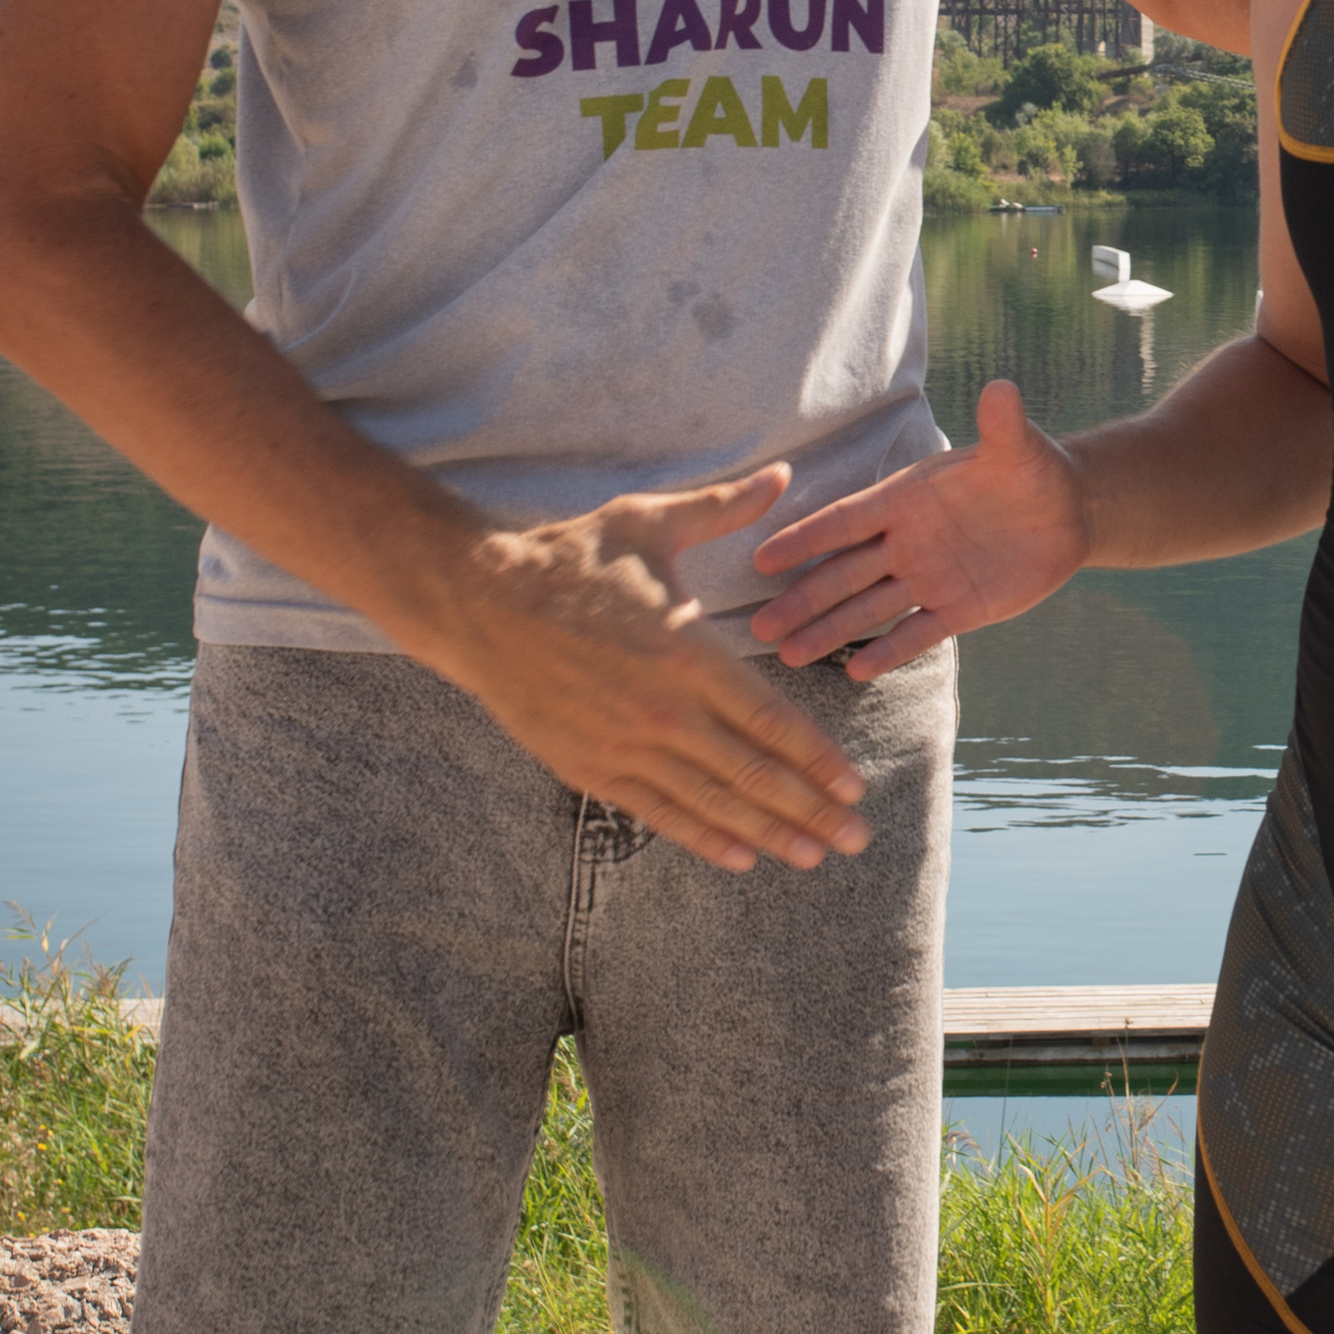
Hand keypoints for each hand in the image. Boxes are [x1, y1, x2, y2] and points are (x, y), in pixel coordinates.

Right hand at [437, 466, 867, 872]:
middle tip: (855, 839)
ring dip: (768, 834)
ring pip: (712, 803)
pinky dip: (703, 838)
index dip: (819, 760)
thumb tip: (782, 476)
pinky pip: (658, 812)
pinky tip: (740, 856)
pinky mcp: (590, 767)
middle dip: (811, 811)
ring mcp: (624, 746)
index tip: (855, 788)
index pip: (772, 722)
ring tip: (812, 856)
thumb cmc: (571, 558)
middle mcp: (663, 710)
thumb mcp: (648, 523)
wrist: (477, 601)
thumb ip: (722, 510)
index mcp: (688, 653)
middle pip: (754, 774)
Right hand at [749, 379, 1089, 678]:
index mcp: (907, 499)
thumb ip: (1003, 426)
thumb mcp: (1018, 448)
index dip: (805, 539)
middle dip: (803, 600)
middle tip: (759, 628)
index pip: (846, 521)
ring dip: (829, 631)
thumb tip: (1001, 388)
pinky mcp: (959, 608)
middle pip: (844, 574)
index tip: (762, 559)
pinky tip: (855, 673)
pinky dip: (889, 652)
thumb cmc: (1032, 470)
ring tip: (787, 655)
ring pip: (869, 608)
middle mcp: (907, 541)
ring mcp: (929, 577)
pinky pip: (917, 633)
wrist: (1069, 511)